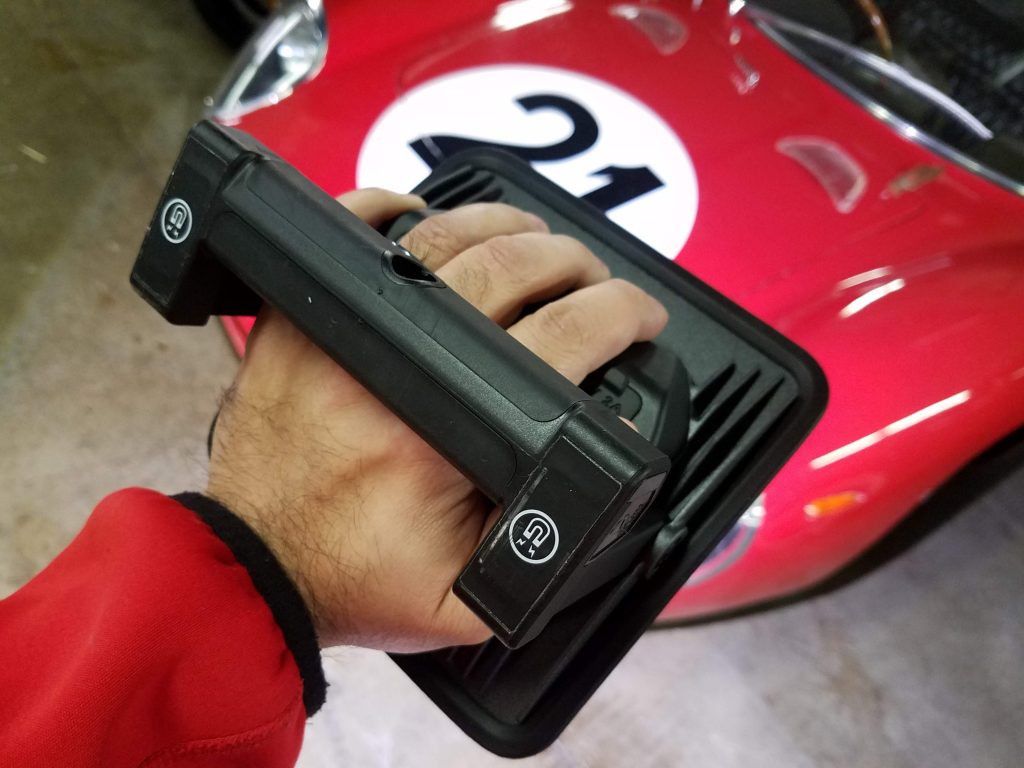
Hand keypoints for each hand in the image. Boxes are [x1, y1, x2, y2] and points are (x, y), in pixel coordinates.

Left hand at [206, 188, 667, 651]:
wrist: (253, 569)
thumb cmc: (355, 579)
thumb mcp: (476, 595)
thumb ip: (553, 539)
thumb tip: (609, 451)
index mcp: (445, 432)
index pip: (564, 337)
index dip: (622, 314)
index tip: (641, 317)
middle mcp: (393, 365)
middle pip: (512, 266)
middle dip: (576, 263)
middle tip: (594, 282)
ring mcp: (340, 332)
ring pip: (443, 236)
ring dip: (506, 225)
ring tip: (537, 241)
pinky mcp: (297, 320)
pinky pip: (347, 232)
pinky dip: (390, 208)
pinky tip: (423, 215)